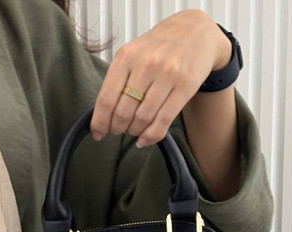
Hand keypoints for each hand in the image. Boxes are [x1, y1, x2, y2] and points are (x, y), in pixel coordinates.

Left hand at [90, 9, 231, 147]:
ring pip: (142, 118)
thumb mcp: (133, 55)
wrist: (193, 31)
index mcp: (126, 57)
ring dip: (134, 131)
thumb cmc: (159, 48)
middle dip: (118, 128)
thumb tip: (103, 117)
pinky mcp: (185, 86)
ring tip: (134, 130)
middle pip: (123, 112)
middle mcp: (145, 64)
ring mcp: (167, 75)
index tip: (97, 134)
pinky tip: (145, 139)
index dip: (100, 122)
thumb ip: (118, 81)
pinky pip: (163, 120)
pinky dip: (151, 136)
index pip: (106, 99)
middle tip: (119, 130)